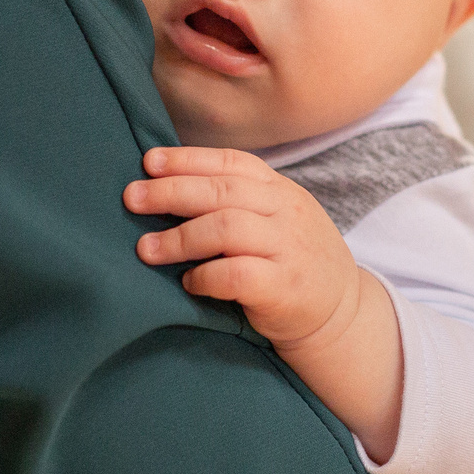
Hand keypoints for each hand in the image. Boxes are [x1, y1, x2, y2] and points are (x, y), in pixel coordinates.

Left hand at [126, 146, 405, 456]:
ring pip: (226, 229)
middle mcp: (287, 212)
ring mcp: (289, 249)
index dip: (188, 159)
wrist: (342, 314)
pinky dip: (204, 276)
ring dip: (179, 237)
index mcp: (280, 191)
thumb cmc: (292, 263)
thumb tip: (167, 186)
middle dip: (171, 192)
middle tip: (132, 199)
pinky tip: (187, 282)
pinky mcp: (285, 288)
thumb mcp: (276, 219)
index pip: (231, 164)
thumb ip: (237, 202)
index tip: (149, 162)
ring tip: (145, 248)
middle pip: (222, 192)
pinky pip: (236, 274)